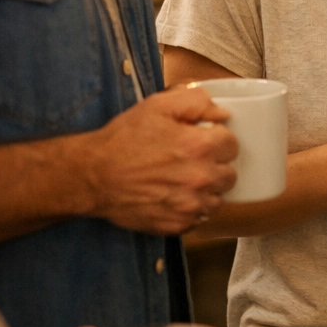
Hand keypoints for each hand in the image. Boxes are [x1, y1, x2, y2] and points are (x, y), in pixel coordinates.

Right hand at [84, 85, 238, 234]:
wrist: (94, 175)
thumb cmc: (124, 140)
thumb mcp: (158, 106)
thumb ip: (196, 102)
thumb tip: (221, 114)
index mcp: (200, 147)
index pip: (232, 145)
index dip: (218, 140)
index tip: (203, 140)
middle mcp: (200, 178)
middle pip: (229, 174)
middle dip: (215, 165)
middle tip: (193, 160)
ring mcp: (190, 206)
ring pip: (217, 199)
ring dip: (206, 190)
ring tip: (184, 180)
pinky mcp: (177, 225)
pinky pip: (199, 218)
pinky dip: (192, 209)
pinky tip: (175, 196)